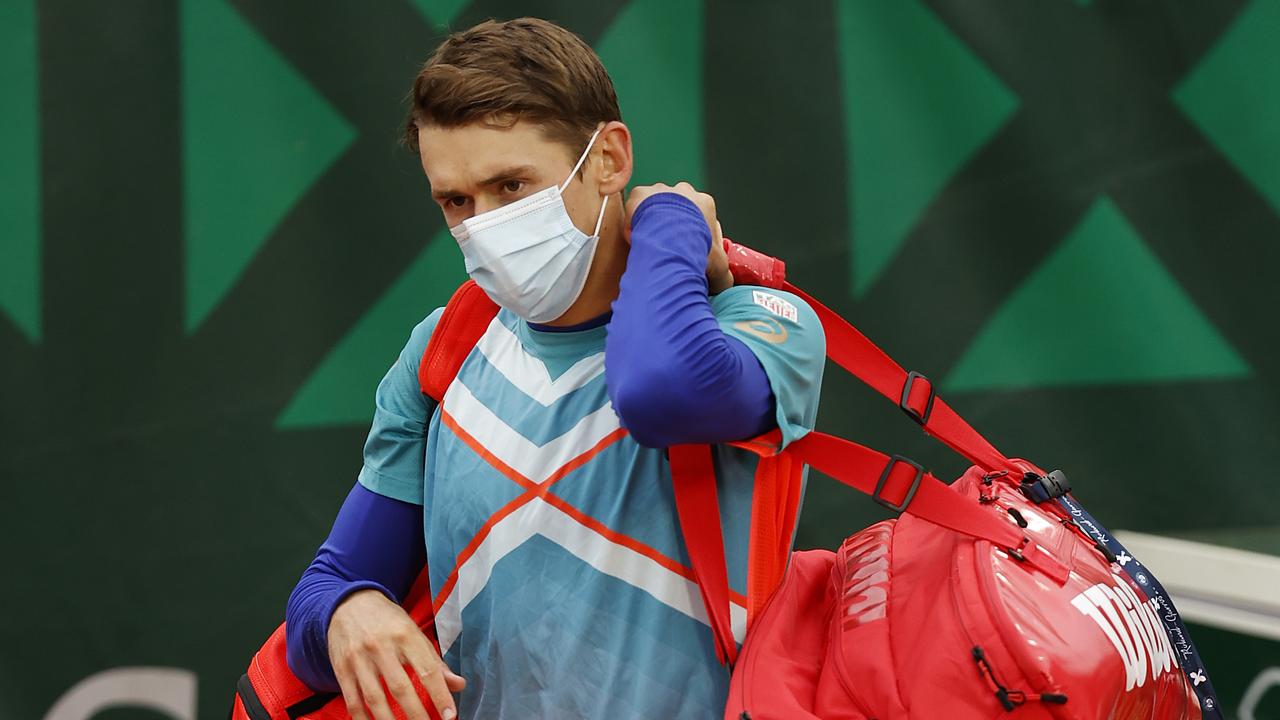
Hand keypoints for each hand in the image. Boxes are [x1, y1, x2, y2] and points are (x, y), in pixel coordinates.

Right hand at [328, 588, 465, 719]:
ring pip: (375, 698)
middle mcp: (381, 647)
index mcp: (405, 635)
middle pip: (400, 688)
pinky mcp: (342, 669)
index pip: (427, 670)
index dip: (440, 695)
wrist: (348, 603)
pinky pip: (353, 700)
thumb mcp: (414, 632)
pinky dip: (363, 719)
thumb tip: (458, 685)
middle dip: (416, 715)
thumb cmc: (388, 621)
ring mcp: (359, 659)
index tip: (449, 716)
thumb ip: (435, 662)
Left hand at [624, 182, 733, 293]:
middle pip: (678, 209)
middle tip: (668, 249)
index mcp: (705, 203)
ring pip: (656, 206)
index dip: (694, 236)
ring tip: (651, 244)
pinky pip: (636, 207)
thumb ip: (723, 274)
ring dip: (653, 222)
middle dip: (673, 226)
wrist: (670, 241)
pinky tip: (635, 237)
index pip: (701, 218)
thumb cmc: (696, 249)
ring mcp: (662, 190)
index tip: (687, 252)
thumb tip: (725, 284)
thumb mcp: (718, 266)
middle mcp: (684, 192)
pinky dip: (634, 221)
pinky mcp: (641, 193)